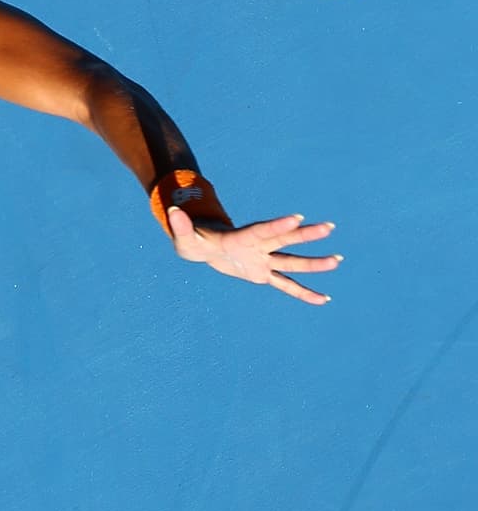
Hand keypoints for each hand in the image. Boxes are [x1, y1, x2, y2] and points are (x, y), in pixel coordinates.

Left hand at [169, 207, 340, 304]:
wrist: (203, 246)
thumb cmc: (192, 239)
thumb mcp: (183, 235)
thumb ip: (180, 225)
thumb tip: (172, 211)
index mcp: (241, 237)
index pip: (263, 230)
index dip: (278, 225)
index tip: (298, 217)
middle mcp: (257, 247)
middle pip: (285, 240)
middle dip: (306, 235)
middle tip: (329, 226)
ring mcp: (262, 260)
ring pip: (292, 262)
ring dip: (314, 263)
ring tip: (338, 260)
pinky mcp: (262, 274)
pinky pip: (286, 286)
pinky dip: (304, 293)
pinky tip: (324, 299)